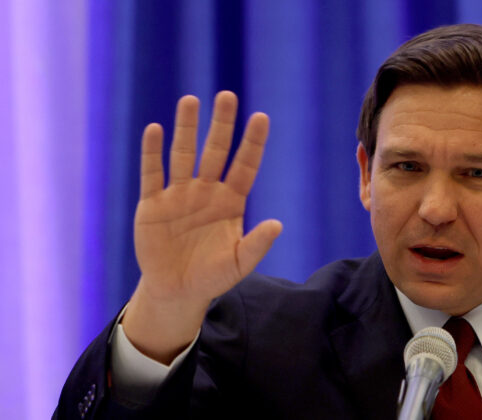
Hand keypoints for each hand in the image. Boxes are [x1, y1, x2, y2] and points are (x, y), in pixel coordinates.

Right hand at [123, 91, 281, 362]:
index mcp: (231, 202)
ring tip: (191, 100)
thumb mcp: (238, 263)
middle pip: (215, 151)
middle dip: (221, 125)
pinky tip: (155, 129)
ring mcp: (178, 195)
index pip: (244, 166)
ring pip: (183, 154)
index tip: (261, 117)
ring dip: (187, 129)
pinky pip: (152, 173)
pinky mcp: (152, 204)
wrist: (176, 291)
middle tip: (227, 96)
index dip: (252, 143)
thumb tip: (278, 224)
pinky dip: (152, 153)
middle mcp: (206, 191)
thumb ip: (257, 244)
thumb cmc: (212, 276)